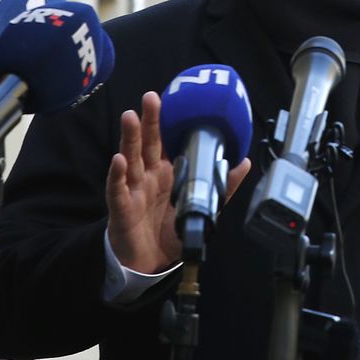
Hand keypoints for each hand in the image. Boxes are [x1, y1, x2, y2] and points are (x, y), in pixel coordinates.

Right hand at [106, 91, 251, 272]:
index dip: (168, 120)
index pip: (167, 140)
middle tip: (151, 98)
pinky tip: (118, 160)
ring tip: (130, 117)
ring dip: (130, 138)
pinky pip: (117, 188)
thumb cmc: (170, 229)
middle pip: (148, 142)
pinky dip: (116, 174)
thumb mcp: (200, 206)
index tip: (172, 99)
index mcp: (168, 171)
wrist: (151, 261)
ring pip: (130, 158)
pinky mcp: (122, 207)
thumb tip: (243, 162)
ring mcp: (133, 188)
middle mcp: (148, 174)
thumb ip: (222, 185)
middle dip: (149, 120)